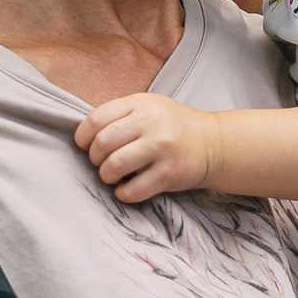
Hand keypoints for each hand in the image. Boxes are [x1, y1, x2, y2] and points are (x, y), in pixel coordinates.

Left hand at [74, 91, 219, 201]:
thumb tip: (83, 138)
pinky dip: (123, 193)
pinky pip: (133, 190)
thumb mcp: (147, 107)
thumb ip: (118, 115)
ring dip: (107, 176)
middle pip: (102, 145)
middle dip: (95, 159)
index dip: (83, 138)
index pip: (95, 120)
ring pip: (113, 167)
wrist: (214, 143)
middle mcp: (151, 123)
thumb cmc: (172, 126)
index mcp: (140, 104)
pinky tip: (127, 188)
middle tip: (103, 162)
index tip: (87, 146)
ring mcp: (161, 148)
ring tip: (114, 176)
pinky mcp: (170, 173)